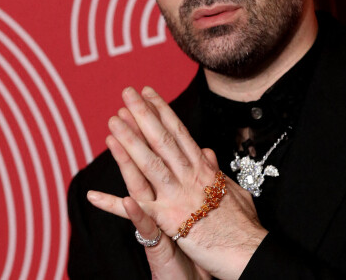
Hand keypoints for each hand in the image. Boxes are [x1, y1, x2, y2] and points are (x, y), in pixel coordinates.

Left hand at [87, 86, 267, 279]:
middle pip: (162, 139)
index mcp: (203, 169)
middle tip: (127, 92)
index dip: (162, 110)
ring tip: (113, 120)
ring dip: (130, 141)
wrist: (252, 253)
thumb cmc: (245, 225)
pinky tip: (93, 195)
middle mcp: (189, 177)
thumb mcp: (233, 191)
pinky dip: (112, 206)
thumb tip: (206, 151)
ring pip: (149, 163)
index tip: (148, 92)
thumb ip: (216, 170)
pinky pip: (135, 213)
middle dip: (143, 114)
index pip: (179, 132)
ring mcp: (178, 197)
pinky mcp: (169, 223)